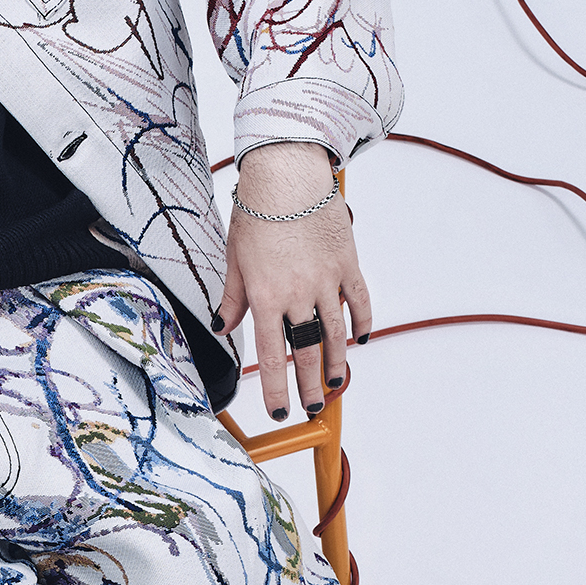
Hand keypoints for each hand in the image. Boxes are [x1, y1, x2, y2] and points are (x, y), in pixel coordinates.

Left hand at [218, 142, 371, 419]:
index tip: (278, 411)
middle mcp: (298, 294)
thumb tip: (223, 325)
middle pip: (306, 352)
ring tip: (333, 383)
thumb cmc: (257, 210)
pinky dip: (362, 323)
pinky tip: (360, 340)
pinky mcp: (348, 263)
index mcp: (266, 297)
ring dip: (335, 362)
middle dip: (308, 386)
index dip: (275, 389)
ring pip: (335, 333)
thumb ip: (233, 297)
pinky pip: (360, 301)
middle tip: (312, 408)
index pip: (270, 356)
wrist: (288, 173)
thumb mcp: (235, 257)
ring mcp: (327, 281)